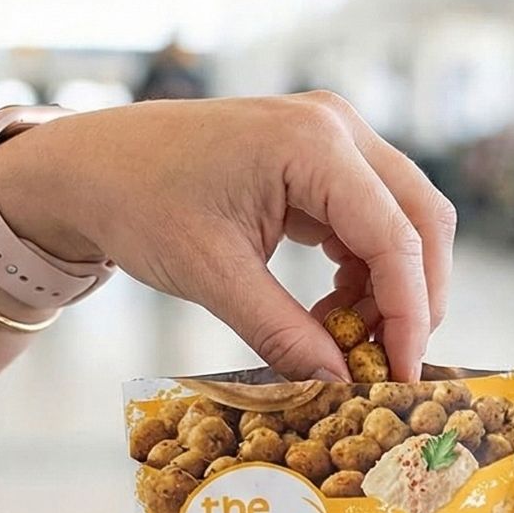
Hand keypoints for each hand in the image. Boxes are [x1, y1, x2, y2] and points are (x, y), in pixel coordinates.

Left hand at [0, 94, 455, 381]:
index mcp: (312, 144)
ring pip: (404, 219)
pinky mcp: (321, 157)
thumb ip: (282, 332)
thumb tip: (339, 385)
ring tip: (346, 341)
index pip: (395, 238)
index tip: (404, 376)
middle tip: (394, 365)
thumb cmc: (139, 204)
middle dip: (416, 299)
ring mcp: (332, 136)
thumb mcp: (212, 277)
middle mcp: (336, 127)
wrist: (91, 166)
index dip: (409, 314)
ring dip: (390, 287)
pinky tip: (331, 312)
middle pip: (422, 220)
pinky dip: (365, 270)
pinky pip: (371, 217)